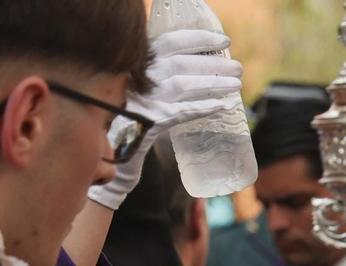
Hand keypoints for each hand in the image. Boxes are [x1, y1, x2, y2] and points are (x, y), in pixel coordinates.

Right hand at [89, 30, 243, 209]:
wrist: (106, 147)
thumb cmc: (128, 113)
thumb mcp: (141, 85)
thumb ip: (161, 73)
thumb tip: (203, 66)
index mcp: (137, 61)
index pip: (170, 41)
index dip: (199, 39)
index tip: (224, 41)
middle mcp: (137, 76)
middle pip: (181, 62)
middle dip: (214, 63)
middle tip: (238, 68)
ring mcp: (142, 98)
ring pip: (183, 84)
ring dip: (214, 83)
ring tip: (237, 85)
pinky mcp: (149, 121)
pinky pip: (183, 112)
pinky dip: (206, 107)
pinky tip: (225, 106)